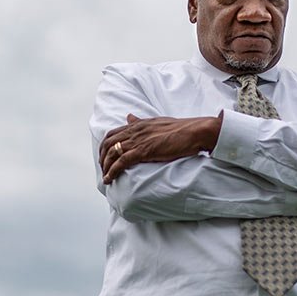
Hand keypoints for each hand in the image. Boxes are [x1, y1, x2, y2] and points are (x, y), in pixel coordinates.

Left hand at [100, 113, 221, 183]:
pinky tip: (109, 179)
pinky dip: (112, 171)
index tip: (104, 155)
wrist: (194, 132)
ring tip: (105, 177)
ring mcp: (138, 141)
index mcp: (138, 124)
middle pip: (108, 143)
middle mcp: (135, 130)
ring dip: (105, 166)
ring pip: (112, 153)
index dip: (105, 145)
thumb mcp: (157, 121)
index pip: (113, 133)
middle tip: (103, 168)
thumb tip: (129, 117)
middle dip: (102, 157)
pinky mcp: (143, 151)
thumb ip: (141, 121)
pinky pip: (121, 162)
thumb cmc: (181, 128)